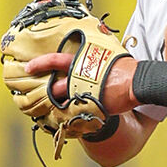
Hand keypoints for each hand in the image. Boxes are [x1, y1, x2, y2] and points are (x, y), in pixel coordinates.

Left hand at [26, 54, 140, 114]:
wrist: (137, 81)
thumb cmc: (125, 67)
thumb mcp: (108, 54)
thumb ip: (96, 56)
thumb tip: (93, 49)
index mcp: (83, 62)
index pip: (57, 60)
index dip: (42, 63)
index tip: (30, 67)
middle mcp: (80, 77)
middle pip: (56, 86)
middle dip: (43, 91)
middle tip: (30, 95)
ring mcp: (85, 93)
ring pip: (65, 101)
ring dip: (57, 105)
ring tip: (51, 108)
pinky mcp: (91, 107)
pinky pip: (76, 113)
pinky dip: (71, 116)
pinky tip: (68, 118)